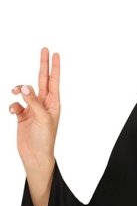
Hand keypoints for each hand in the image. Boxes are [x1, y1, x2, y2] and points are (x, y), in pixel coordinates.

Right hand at [9, 47, 59, 170]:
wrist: (35, 156)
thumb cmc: (44, 139)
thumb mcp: (42, 118)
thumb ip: (33, 101)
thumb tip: (24, 86)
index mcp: (53, 104)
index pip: (53, 81)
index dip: (54, 67)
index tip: (56, 53)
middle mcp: (43, 104)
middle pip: (42, 79)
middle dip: (43, 65)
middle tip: (44, 49)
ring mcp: (32, 109)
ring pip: (24, 91)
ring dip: (19, 89)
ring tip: (16, 91)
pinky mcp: (22, 116)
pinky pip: (16, 104)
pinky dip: (12, 105)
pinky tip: (12, 111)